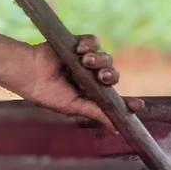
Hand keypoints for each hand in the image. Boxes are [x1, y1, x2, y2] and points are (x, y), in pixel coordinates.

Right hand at [21, 35, 144, 131]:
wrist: (29, 73)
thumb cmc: (49, 93)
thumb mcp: (75, 106)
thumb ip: (96, 113)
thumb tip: (116, 128)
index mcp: (92, 93)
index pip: (115, 97)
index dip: (128, 101)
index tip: (140, 105)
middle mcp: (91, 76)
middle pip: (113, 74)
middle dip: (110, 76)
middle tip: (101, 77)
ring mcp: (86, 60)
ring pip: (106, 58)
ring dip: (99, 60)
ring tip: (84, 61)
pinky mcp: (79, 44)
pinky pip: (94, 41)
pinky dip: (91, 44)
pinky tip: (80, 49)